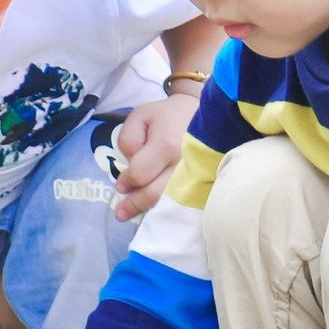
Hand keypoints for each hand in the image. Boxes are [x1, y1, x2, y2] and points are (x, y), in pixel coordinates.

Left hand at [112, 92, 198, 220]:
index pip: (139, 174)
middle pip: (155, 194)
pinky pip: (186, 203)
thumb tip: (130, 165)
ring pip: (170, 204)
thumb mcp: (140, 116)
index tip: (121, 185)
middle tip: (121, 212)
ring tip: (135, 214)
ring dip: (150, 209)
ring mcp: (198, 176)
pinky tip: (160, 211)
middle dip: (135, 204)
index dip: (127, 181)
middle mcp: (183, 164)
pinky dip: (171, 209)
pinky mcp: (206, 184)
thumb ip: (128, 140)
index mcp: (166, 145)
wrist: (207, 114)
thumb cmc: (169, 115)